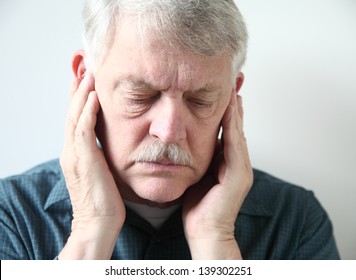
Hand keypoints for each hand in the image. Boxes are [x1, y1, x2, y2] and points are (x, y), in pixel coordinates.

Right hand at [59, 74, 124, 258]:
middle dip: (77, 87)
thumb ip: (101, 155)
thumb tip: (110, 144)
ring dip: (81, 92)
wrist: (98, 224)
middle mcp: (71, 150)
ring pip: (75, 116)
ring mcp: (74, 155)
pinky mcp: (83, 160)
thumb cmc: (105, 201)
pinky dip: (86, 112)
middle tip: (83, 65)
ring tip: (88, 71)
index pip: (76, 117)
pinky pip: (83, 131)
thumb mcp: (102, 172)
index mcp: (76, 152)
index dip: (80, 96)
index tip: (87, 77)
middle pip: (72, 111)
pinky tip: (93, 96)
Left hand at [182, 92, 252, 258]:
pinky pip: (235, 144)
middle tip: (235, 77)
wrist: (205, 232)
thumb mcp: (196, 176)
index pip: (228, 128)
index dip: (227, 107)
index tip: (224, 87)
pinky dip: (233, 125)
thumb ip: (198, 158)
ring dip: (236, 108)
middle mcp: (238, 161)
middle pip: (237, 124)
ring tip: (234, 85)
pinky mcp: (239, 174)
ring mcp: (241, 167)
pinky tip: (230, 108)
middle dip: (235, 101)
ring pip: (238, 130)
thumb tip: (187, 142)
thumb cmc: (198, 207)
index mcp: (226, 161)